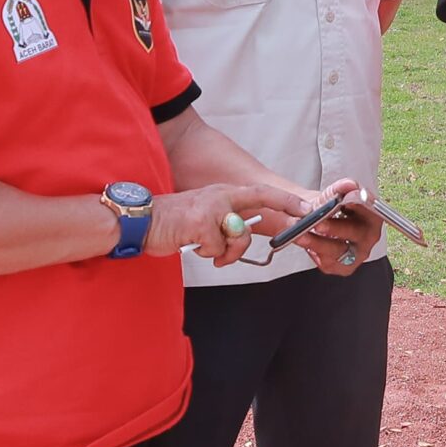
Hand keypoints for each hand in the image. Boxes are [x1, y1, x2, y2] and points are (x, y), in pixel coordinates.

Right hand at [148, 183, 309, 263]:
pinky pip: (217, 249)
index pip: (260, 192)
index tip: (305, 208)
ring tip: (205, 248)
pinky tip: (191, 244)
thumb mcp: (202, 216)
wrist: (140, 221)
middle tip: (268, 234)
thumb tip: (240, 236)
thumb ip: (224, 222)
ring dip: (224, 252)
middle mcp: (220, 196)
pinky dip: (206, 254)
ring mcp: (212, 208)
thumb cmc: (171, 223)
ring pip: (238, 238)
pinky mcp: (201, 224)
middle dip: (266, 226)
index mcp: (222, 193)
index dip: (285, 200)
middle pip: (256, 211)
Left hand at [295, 180, 380, 275]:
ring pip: (339, 250)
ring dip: (318, 243)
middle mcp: (369, 235)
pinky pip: (330, 264)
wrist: (319, 220)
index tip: (342, 205)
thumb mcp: (333, 194)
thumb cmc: (331, 207)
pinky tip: (309, 244)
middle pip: (354, 233)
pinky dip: (316, 254)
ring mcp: (358, 253)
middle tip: (317, 223)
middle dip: (334, 228)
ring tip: (302, 235)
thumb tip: (350, 185)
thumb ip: (340, 188)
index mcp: (373, 214)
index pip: (371, 210)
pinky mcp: (346, 266)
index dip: (357, 208)